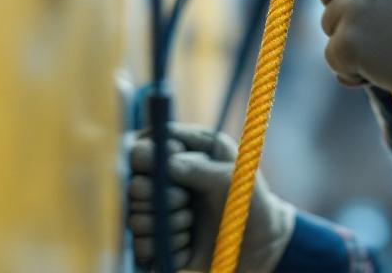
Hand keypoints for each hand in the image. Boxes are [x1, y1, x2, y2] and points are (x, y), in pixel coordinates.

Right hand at [128, 123, 294, 271]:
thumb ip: (203, 169)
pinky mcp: (156, 240)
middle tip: (184, 200)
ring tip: (191, 223)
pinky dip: (168, 247)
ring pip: (135, 219)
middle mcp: (164, 180)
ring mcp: (157, 210)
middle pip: (134, 184)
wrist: (257, 243)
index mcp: (182, 152)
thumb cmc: (249, 201)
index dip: (149, 155)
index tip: (168, 166)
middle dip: (159, 197)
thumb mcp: (233, 180)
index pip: (145, 144)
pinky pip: (143, 247)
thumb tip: (169, 164)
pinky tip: (188, 243)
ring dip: (167, 223)